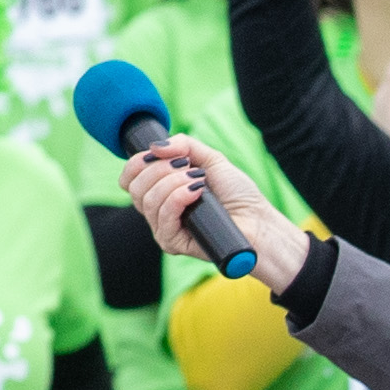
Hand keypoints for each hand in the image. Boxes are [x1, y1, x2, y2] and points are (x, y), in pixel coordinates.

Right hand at [122, 132, 312, 291]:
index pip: (129, 179)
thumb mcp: (211, 160)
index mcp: (161, 192)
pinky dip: (178, 199)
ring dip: (172, 183)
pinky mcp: (173, 243)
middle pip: (136, 188)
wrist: (259, 221)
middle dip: (160, 170)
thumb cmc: (238, 194)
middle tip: (188, 168)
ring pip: (148, 200)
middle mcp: (158, 212)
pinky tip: (196, 193)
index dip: (138, 163)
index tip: (160, 153)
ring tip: (198, 181)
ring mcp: (164, 229)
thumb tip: (155, 147)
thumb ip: (184, 146)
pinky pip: (163, 217)